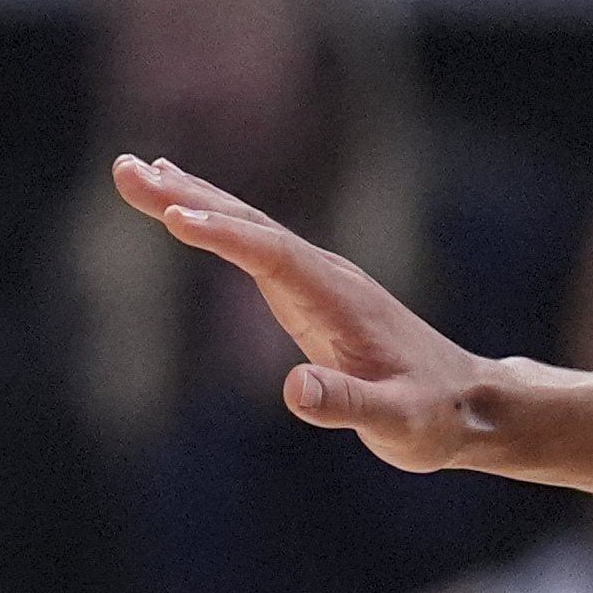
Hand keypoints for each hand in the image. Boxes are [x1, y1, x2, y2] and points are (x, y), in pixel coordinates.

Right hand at [114, 153, 492, 470]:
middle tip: (126, 170)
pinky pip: (250, 242)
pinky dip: (211, 216)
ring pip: (245, 224)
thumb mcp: (395, 422)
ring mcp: (314, 277)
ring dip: (189, 196)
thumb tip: (293, 389)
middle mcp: (324, 274)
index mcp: (339, 298)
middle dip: (186, 196)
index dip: (224, 234)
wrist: (466, 403)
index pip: (272, 255)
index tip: (174, 215)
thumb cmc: (432, 417)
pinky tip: (182, 202)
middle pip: (248, 223)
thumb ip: (345, 404)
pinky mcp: (305, 289)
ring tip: (134, 172)